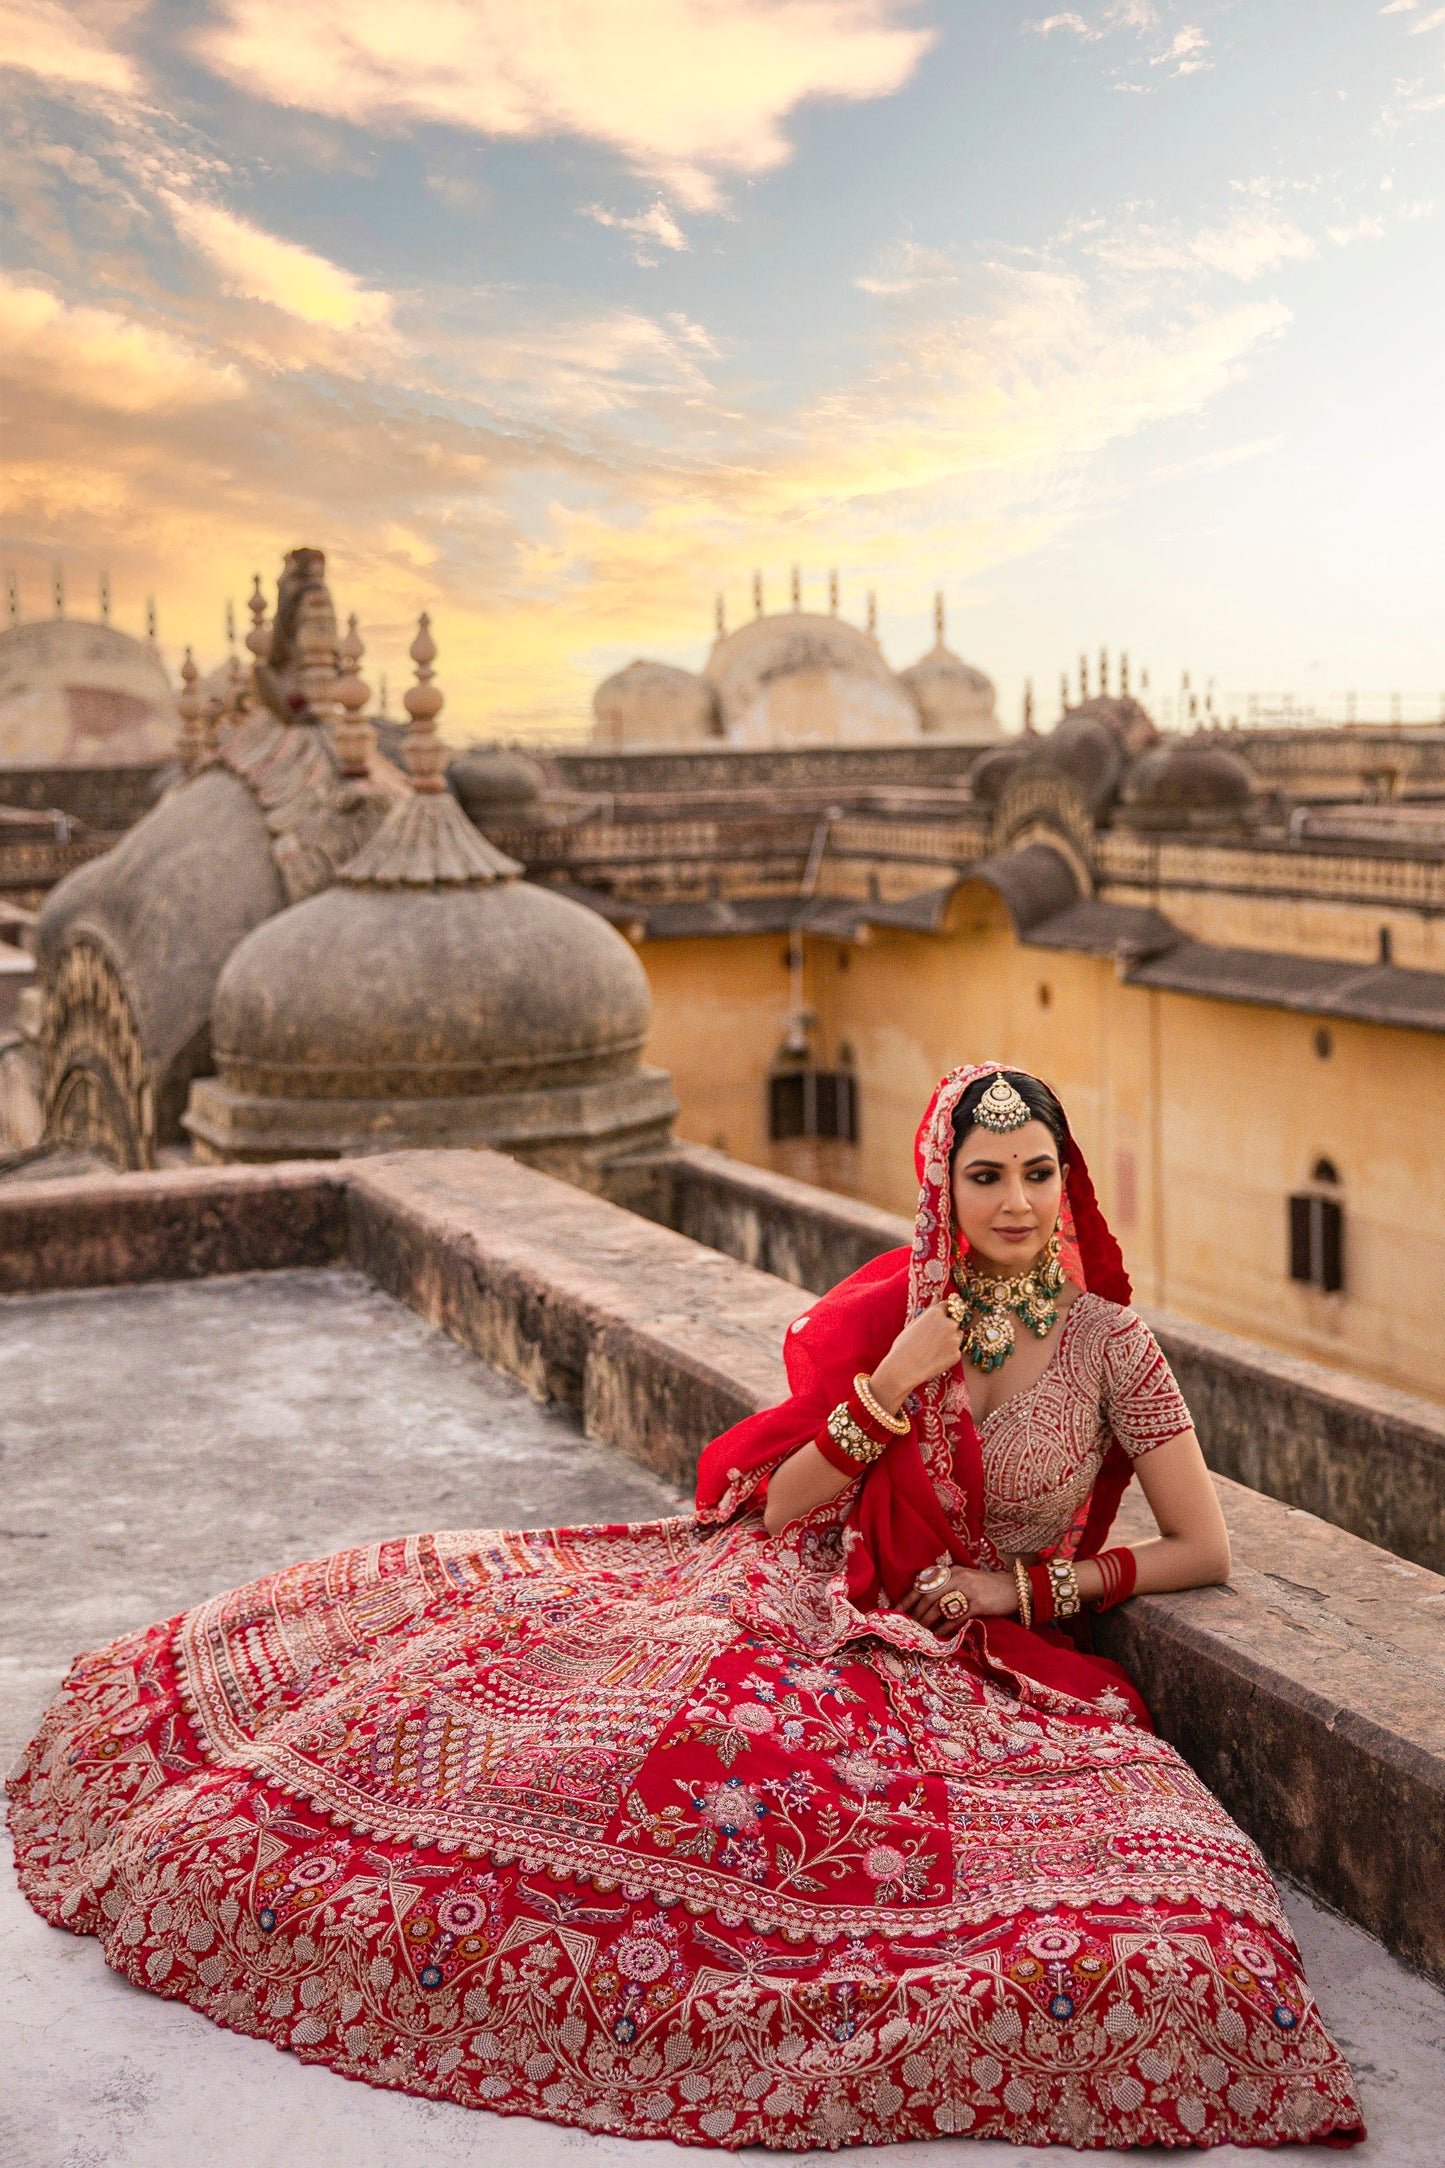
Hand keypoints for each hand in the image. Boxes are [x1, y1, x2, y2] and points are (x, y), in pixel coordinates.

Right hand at [867, 1301, 963, 1414]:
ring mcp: (954, 1340)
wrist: (903, 1368)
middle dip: (947, 1327)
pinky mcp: (957, 1355)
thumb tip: (936, 1296)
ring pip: (958, 1335)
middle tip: (932, 1339)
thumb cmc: (904, 1345)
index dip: (942, 1313)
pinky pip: (956, 1350)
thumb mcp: (914, 1323)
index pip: (948, 1305)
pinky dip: (949, 1353)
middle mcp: (949, 1323)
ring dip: (951, 1339)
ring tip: (933, 1348)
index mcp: (936, 1313)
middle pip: (954, 1321)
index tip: (936, 1321)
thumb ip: (929, 1309)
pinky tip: (935, 1358)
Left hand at [895, 1565, 1018, 1636]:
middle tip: (907, 1626)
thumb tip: (923, 1603)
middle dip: (915, 1613)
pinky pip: (955, 1618)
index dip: (908, 1598)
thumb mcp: (965, 1580)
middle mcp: (957, 1577)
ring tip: (919, 1632)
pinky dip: (943, 1628)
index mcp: (951, 1571)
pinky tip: (937, 1636)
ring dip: (926, 1622)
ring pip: (938, 1607)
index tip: (896, 1611)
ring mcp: (967, 1590)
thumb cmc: (987, 1587)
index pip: (923, 1583)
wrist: (1015, 1588)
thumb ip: (947, 1586)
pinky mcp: (977, 1604)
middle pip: (928, 1596)